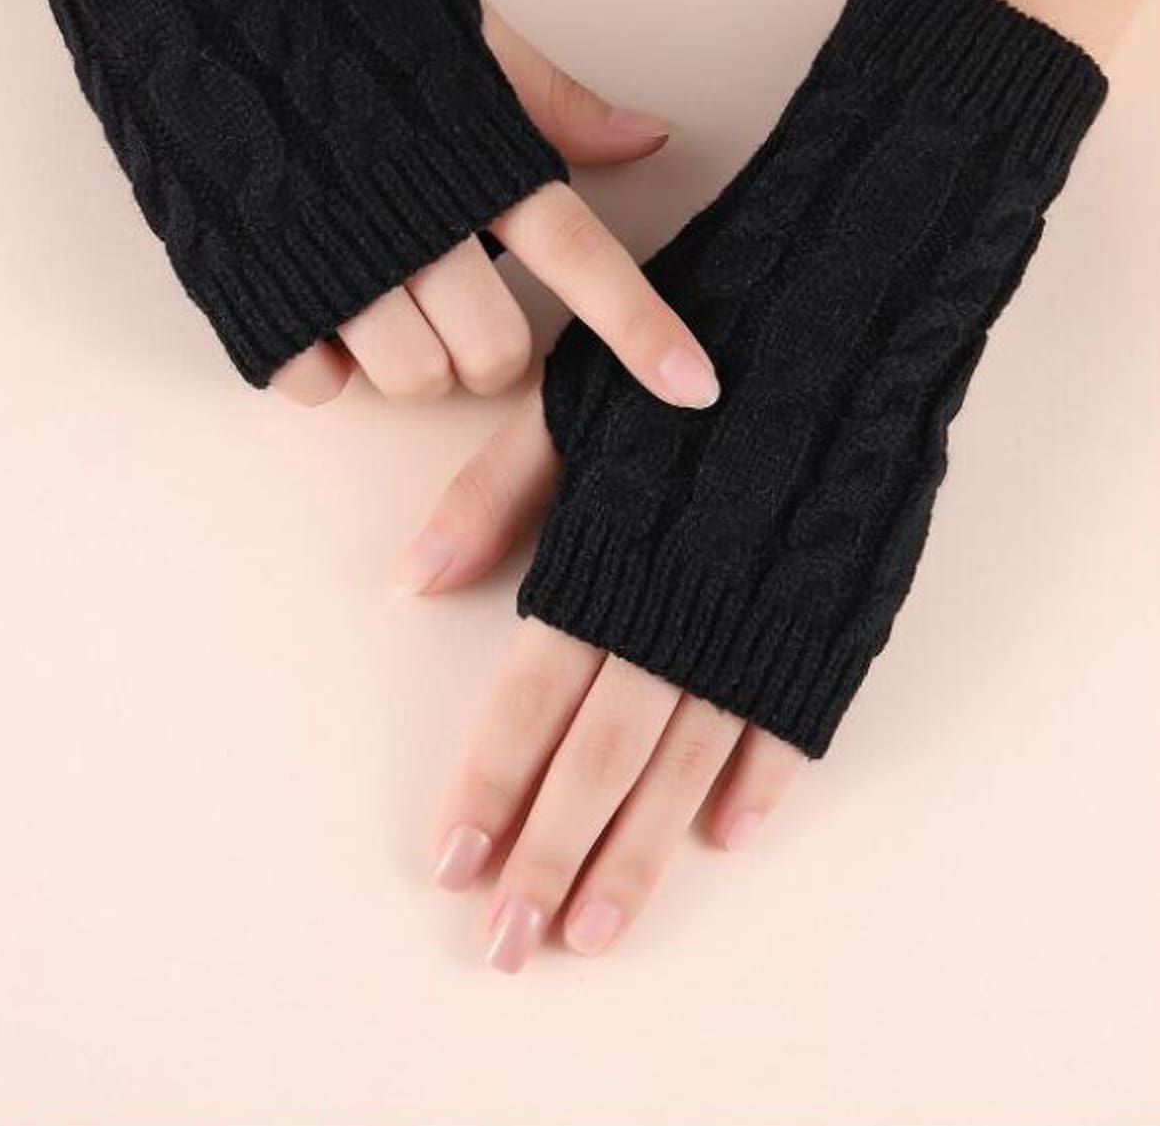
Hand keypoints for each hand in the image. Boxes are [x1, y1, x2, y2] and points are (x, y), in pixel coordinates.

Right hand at [271, 7, 719, 410]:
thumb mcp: (454, 25)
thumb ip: (548, 97)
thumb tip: (651, 136)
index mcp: (471, 155)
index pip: (580, 257)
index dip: (642, 331)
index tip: (696, 388)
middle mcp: (409, 221)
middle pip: (493, 352)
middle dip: (495, 348)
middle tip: (466, 296)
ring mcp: (326, 263)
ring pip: (412, 378)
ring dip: (415, 358)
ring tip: (387, 293)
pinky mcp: (250, 290)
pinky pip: (319, 384)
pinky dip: (329, 361)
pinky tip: (318, 301)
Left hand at [399, 393, 804, 970]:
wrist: (845, 309)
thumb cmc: (695, 344)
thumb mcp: (575, 402)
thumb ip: (494, 495)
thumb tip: (409, 581)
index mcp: (607, 561)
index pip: (529, 700)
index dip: (488, 786)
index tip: (450, 865)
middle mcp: (678, 614)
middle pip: (602, 761)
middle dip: (548, 858)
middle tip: (509, 945)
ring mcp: (758, 627)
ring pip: (688, 768)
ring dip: (638, 857)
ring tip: (595, 930)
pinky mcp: (827, 622)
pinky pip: (789, 723)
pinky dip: (758, 783)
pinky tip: (724, 840)